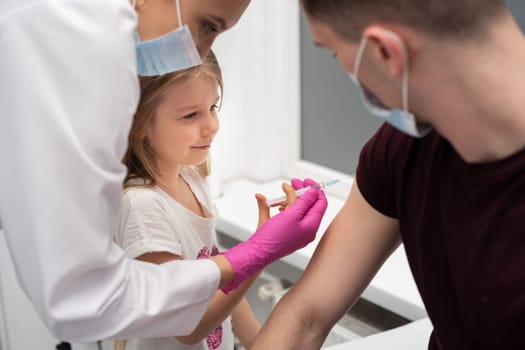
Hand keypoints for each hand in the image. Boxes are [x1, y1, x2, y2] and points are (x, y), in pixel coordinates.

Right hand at [222, 178, 326, 292]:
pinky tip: (277, 205)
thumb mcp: (291, 214)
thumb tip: (313, 192)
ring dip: (290, 199)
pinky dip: (285, 208)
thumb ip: (303, 201)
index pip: (320, 203)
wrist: (258, 252)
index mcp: (311, 226)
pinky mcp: (288, 233)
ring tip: (280, 196)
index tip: (305, 180)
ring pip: (298, 210)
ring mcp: (297, 232)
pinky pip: (290, 216)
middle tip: (291, 182)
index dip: (314, 190)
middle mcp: (307, 230)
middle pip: (309, 205)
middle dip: (300, 192)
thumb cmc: (274, 236)